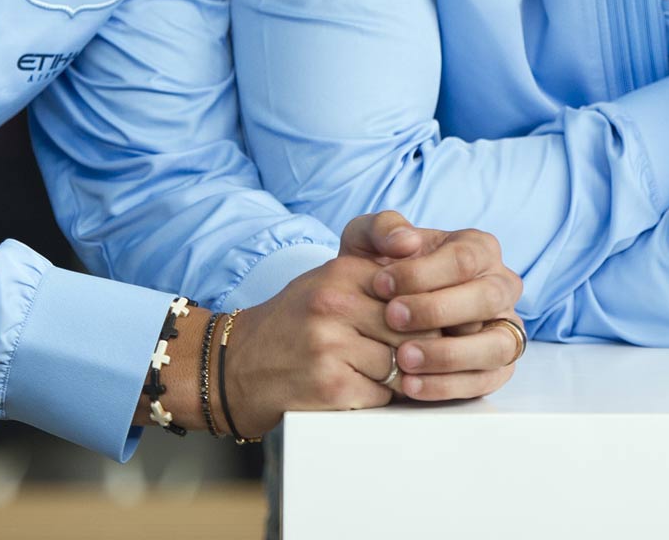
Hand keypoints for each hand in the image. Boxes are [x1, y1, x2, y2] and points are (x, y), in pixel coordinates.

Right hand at [217, 256, 408, 434]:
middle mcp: (335, 304)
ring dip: (400, 375)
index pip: (412, 288)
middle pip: (412, 327)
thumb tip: (435, 289)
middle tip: (415, 356)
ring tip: (382, 374)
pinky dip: (379, 397)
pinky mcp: (331, 386)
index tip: (426, 324)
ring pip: (401, 363)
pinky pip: (382, 393)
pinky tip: (361, 390)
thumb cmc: (290, 324)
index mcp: (340, 272)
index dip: (425, 311)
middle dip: (419, 346)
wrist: (233, 367)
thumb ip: (374, 279)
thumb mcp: (325, 282)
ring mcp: (331, 345)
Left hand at [341, 211, 526, 401]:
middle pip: (486, 298)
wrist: (376, 311)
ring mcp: (504, 328)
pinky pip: (486, 381)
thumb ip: (383, 228)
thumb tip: (405, 241)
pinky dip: (448, 386)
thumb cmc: (381, 271)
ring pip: (496, 344)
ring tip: (404, 358)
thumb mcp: (371, 241)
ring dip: (449, 354)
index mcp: (479, 249)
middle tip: (392, 318)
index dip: (422, 273)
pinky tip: (411, 385)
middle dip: (437, 310)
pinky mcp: (497, 367)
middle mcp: (500, 286)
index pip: (463, 258)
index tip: (381, 284)